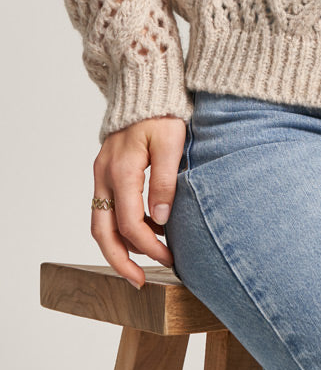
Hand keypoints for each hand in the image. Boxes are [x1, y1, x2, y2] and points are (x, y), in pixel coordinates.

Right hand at [91, 115, 186, 287]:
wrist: (146, 87)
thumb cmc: (164, 112)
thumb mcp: (171, 143)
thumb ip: (164, 182)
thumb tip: (160, 221)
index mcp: (122, 170)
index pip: (130, 223)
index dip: (149, 247)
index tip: (170, 259)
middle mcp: (105, 174)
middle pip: (103, 231)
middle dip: (120, 261)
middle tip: (140, 282)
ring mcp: (101, 172)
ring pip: (100, 222)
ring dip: (117, 247)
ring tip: (141, 264)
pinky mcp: (105, 171)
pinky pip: (105, 208)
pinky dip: (118, 226)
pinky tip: (142, 232)